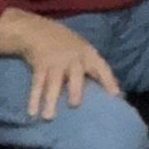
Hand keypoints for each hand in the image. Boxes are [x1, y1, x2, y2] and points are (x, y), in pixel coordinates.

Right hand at [0, 9, 120, 119]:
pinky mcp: (40, 65)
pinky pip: (37, 84)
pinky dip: (34, 98)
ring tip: (48, 117)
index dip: (108, 80)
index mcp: (87, 54)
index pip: (101, 67)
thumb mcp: (83, 51)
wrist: (39, 31)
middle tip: (74, 105)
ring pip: (53, 82)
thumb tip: (116, 91)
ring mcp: (55, 62)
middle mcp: (73, 58)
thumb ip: (95, 69)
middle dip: (75, 89)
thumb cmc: (67, 45)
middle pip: (75, 74)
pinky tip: (32, 112)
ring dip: (50, 99)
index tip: (115, 95)